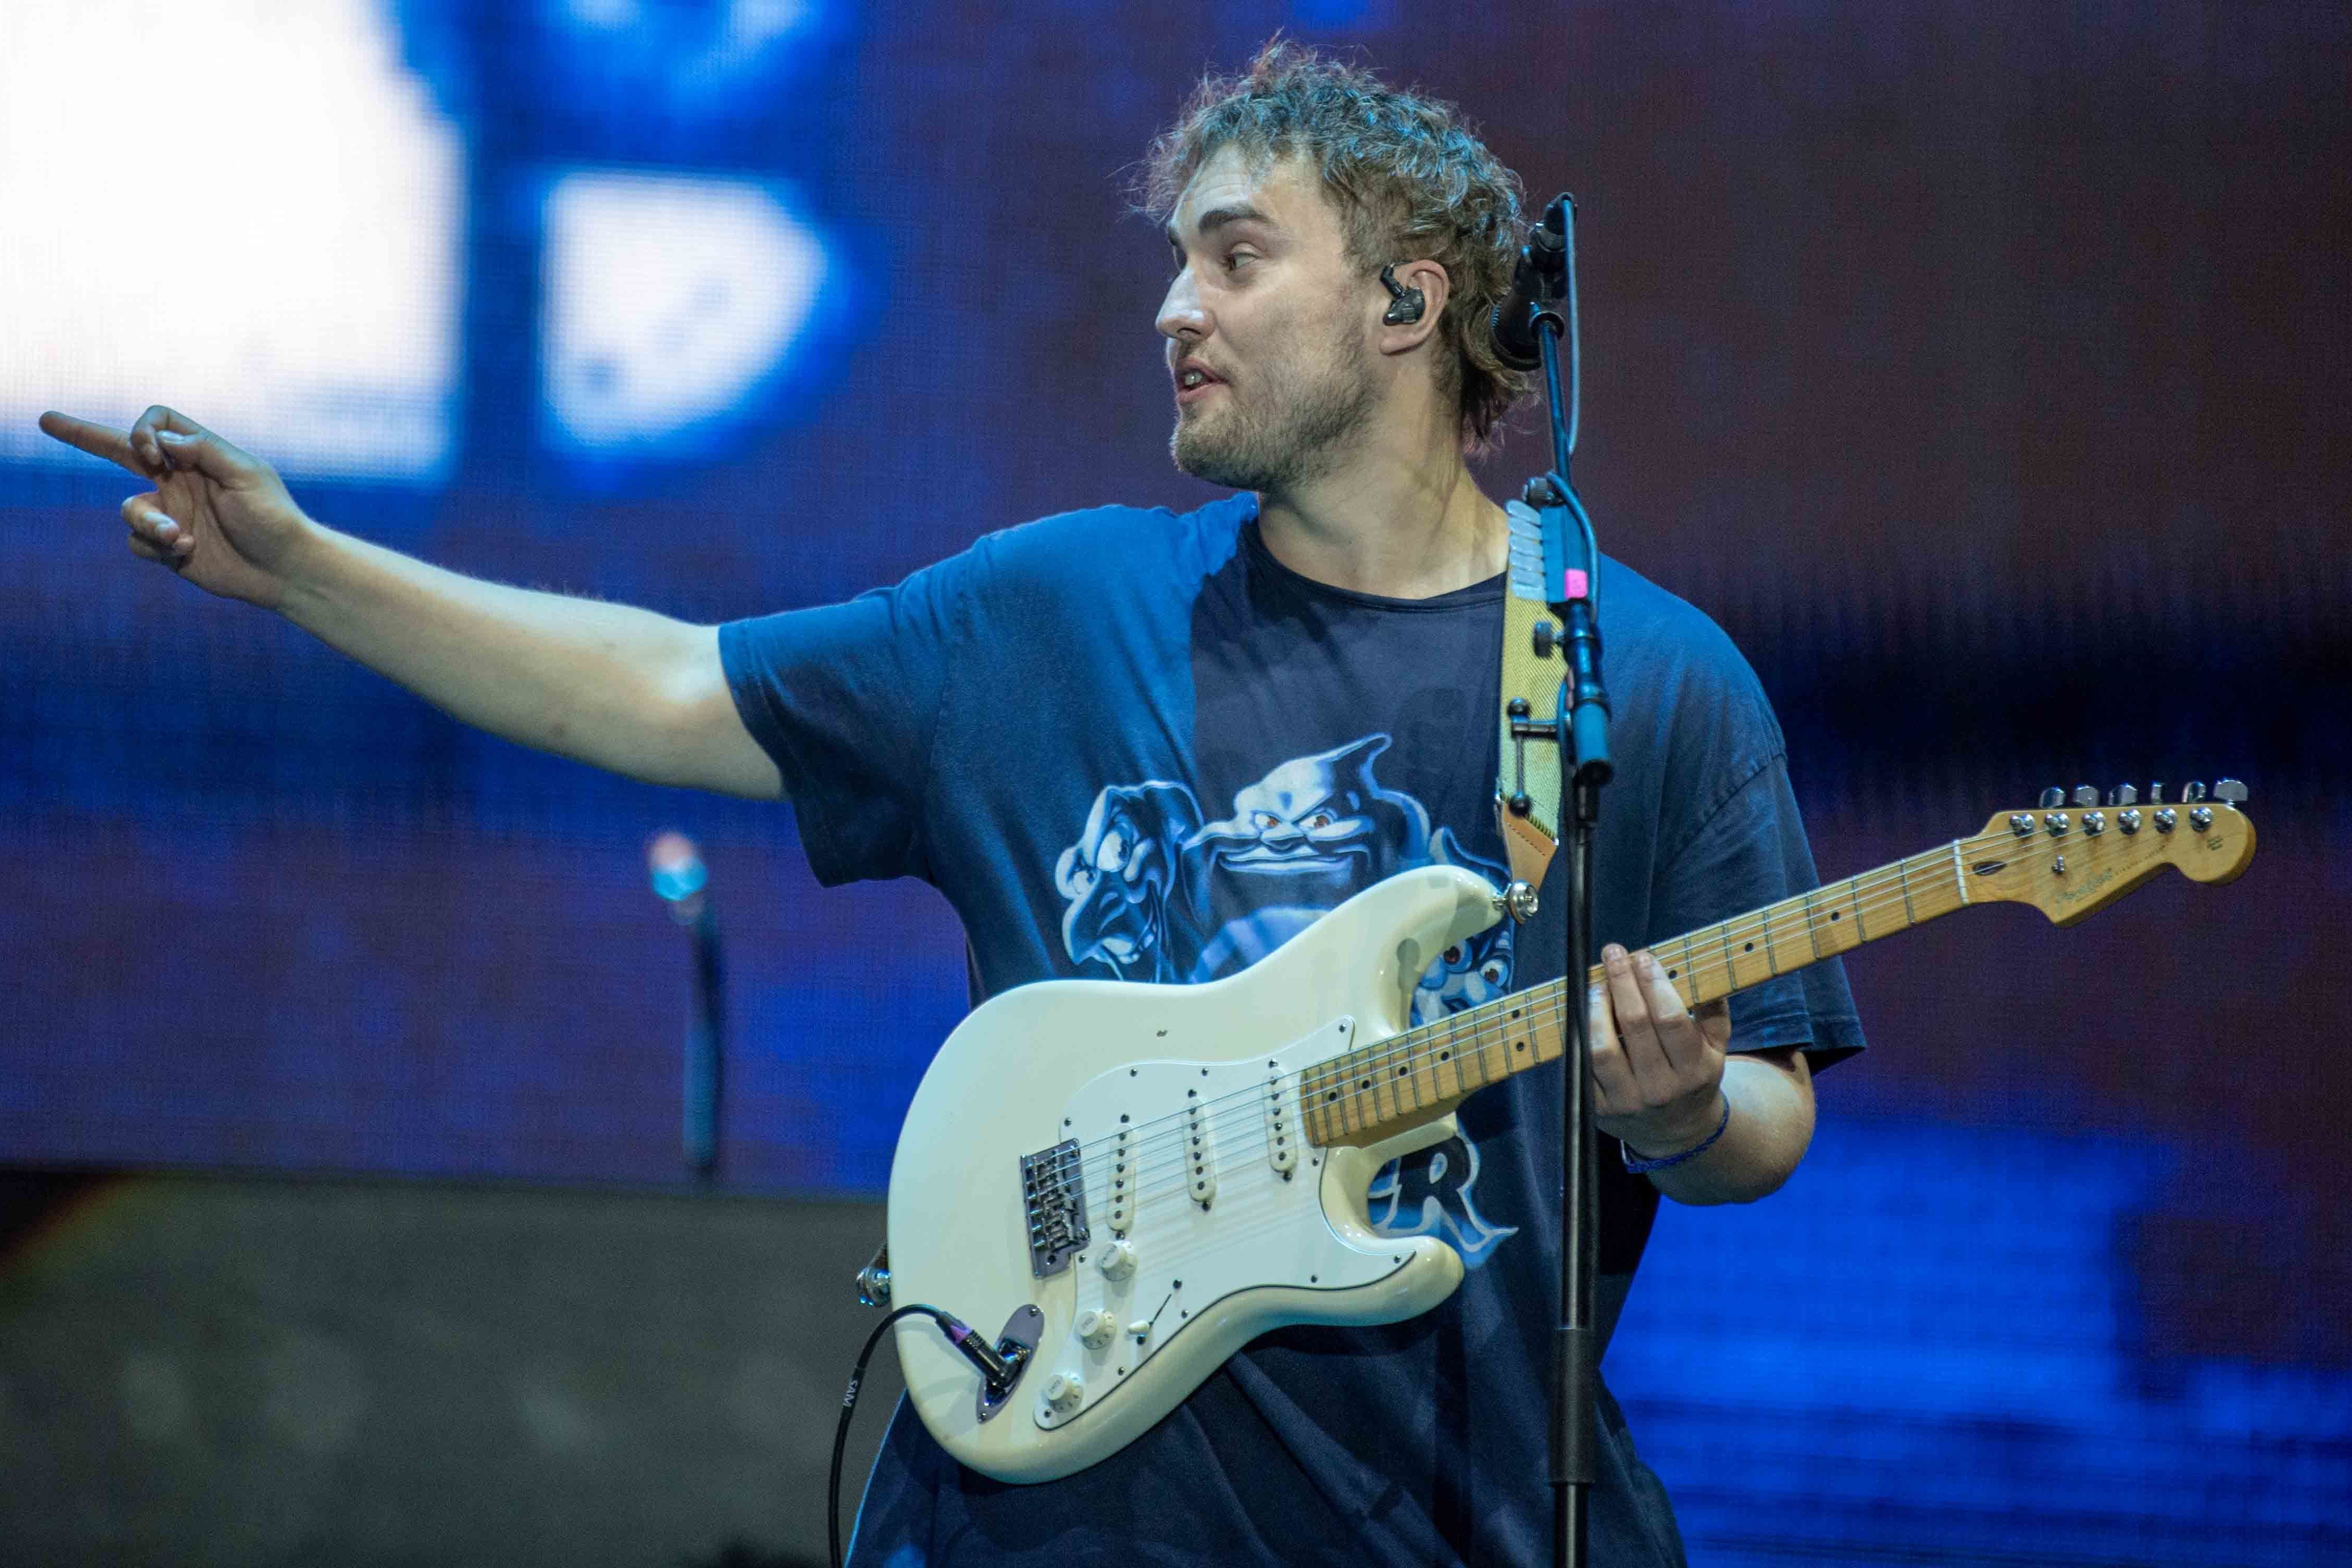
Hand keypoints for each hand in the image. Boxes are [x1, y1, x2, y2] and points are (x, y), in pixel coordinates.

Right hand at [39, 406, 315, 608]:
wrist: (286, 569)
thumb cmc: (275, 518)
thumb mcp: (247, 476)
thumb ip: (205, 451)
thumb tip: (162, 439)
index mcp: (199, 456)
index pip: (156, 425)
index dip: (142, 432)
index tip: (152, 455)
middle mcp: (179, 480)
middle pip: (121, 450)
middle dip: (83, 435)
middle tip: (47, 419)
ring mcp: (171, 513)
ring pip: (129, 510)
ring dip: (150, 523)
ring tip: (180, 537)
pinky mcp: (168, 546)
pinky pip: (137, 542)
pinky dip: (157, 547)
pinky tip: (188, 552)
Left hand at [1588, 942, 1731, 1157]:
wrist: (1677, 1130)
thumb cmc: (1693, 1075)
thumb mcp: (1715, 1047)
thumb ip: (1713, 1010)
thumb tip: (1704, 967)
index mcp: (1694, 1070)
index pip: (1670, 1019)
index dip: (1653, 984)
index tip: (1643, 957)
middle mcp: (1661, 1088)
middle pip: (1634, 1025)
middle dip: (1621, 982)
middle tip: (1614, 953)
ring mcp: (1627, 1101)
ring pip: (1601, 1048)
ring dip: (1595, 1008)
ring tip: (1597, 984)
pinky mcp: (1598, 1108)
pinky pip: (1582, 1065)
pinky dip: (1581, 1034)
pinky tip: (1584, 1012)